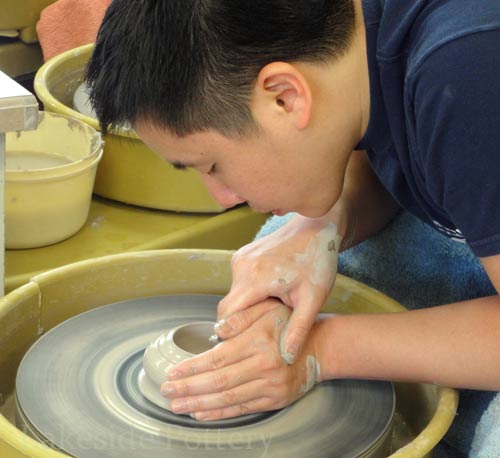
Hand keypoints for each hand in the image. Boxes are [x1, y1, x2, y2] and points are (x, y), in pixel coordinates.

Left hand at [161, 299, 327, 420]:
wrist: (318, 347)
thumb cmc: (287, 325)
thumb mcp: (266, 309)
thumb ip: (240, 318)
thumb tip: (215, 332)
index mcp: (258, 341)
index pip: (217, 357)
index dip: (192, 367)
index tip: (173, 372)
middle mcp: (263, 366)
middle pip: (218, 381)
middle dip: (189, 388)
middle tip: (167, 391)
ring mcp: (270, 386)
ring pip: (227, 398)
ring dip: (199, 404)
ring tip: (178, 405)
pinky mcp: (274, 400)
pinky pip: (242, 409)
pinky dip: (219, 413)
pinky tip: (201, 413)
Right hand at [216, 215, 341, 363]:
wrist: (316, 229)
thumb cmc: (317, 262)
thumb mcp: (313, 299)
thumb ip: (298, 329)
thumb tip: (286, 358)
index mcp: (254, 278)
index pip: (228, 317)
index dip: (233, 335)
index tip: (246, 346)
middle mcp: (241, 266)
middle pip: (228, 307)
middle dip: (242, 322)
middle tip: (262, 332)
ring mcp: (240, 258)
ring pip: (234, 295)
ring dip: (248, 306)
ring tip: (272, 310)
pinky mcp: (242, 254)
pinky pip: (239, 282)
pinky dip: (250, 292)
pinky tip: (271, 294)